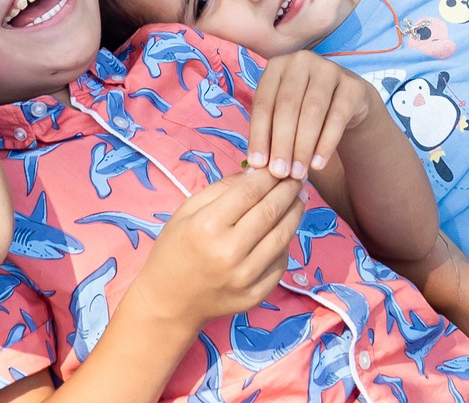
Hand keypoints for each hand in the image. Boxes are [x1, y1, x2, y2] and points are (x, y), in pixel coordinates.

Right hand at [135, 170, 307, 331]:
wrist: (169, 302)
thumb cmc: (174, 249)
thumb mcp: (187, 211)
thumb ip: (220, 189)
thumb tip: (254, 173)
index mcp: (207, 226)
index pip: (249, 193)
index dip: (269, 176)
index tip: (278, 167)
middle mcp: (229, 252)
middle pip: (270, 212)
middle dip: (288, 190)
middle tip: (297, 178)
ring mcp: (245, 277)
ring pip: (282, 237)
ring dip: (295, 213)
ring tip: (299, 199)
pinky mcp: (255, 295)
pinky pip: (280, 263)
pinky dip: (285, 243)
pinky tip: (285, 229)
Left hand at [246, 51, 377, 178]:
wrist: (346, 102)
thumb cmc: (304, 110)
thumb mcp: (283, 115)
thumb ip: (270, 133)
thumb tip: (258, 164)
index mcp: (277, 66)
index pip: (262, 103)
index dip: (258, 135)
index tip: (258, 164)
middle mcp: (301, 61)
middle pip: (287, 107)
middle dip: (281, 144)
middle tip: (280, 173)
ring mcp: (329, 69)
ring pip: (312, 112)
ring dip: (303, 147)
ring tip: (298, 173)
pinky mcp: (352, 85)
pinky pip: (337, 117)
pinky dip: (326, 144)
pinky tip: (318, 164)